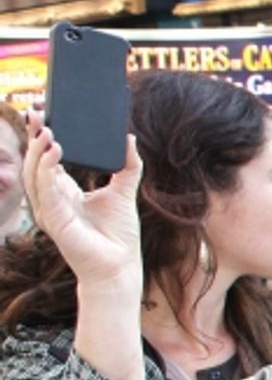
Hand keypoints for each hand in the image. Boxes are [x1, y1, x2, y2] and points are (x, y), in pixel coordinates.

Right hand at [23, 113, 143, 292]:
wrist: (120, 268)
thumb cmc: (119, 236)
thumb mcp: (124, 192)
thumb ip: (128, 165)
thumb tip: (129, 138)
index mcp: (63, 191)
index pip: (46, 158)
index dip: (42, 135)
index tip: (43, 111)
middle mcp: (51, 199)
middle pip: (35, 162)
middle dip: (34, 136)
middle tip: (37, 111)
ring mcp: (50, 210)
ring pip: (34, 174)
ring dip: (37, 150)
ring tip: (47, 130)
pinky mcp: (54, 221)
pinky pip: (45, 190)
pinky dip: (46, 169)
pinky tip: (52, 151)